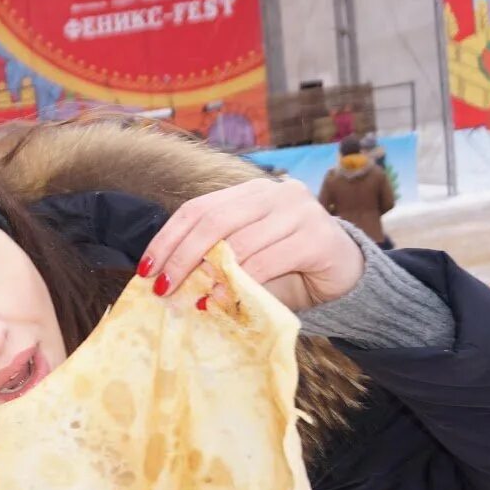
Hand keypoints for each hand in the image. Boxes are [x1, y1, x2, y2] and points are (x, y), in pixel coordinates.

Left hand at [139, 178, 365, 311]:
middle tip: (162, 288)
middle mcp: (274, 193)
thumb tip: (164, 279)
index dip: (167, 239)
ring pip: (240, 241)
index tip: (145, 269)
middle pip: (213, 221)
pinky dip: (240, 281)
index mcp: (249, 192)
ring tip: (190, 298)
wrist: (344, 275)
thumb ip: (213, 259)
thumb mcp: (244, 259)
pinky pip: (267, 260)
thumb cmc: (287, 269)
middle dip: (181, 257)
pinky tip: (221, 297)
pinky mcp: (318, 237)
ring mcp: (299, 211)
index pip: (197, 209)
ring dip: (209, 274)